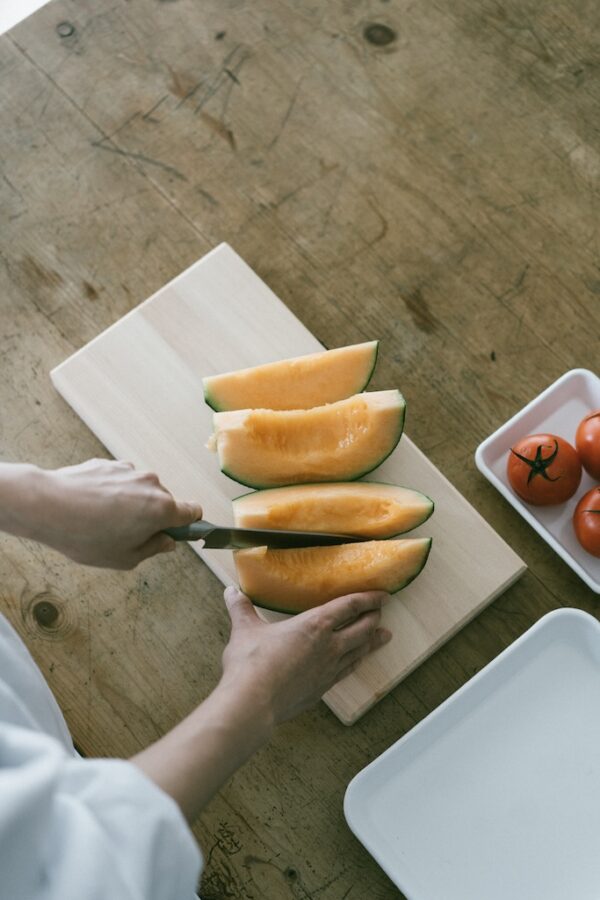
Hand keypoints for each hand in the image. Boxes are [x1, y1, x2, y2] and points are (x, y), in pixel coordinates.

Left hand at [30, 458, 201, 568]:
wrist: (48, 506)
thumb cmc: (86, 536)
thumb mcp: (124, 558)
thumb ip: (153, 549)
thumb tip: (166, 542)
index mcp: (161, 509)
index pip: (193, 512)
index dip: (188, 524)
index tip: (177, 532)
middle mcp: (151, 484)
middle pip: (164, 501)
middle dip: (152, 516)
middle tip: (128, 534)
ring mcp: (129, 471)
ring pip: (140, 490)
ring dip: (131, 503)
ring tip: (103, 520)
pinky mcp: (109, 463)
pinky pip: (120, 480)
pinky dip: (112, 492)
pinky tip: (91, 506)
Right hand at [220, 586, 391, 725]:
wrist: (254, 703)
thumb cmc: (251, 664)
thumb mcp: (245, 629)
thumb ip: (241, 608)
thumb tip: (230, 591)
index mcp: (314, 625)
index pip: (349, 607)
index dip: (368, 599)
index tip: (382, 594)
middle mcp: (328, 646)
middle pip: (361, 628)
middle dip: (374, 618)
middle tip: (382, 611)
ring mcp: (328, 669)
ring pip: (359, 651)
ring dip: (373, 642)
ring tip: (385, 636)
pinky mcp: (322, 688)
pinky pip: (346, 671)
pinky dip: (356, 662)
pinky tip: (357, 663)